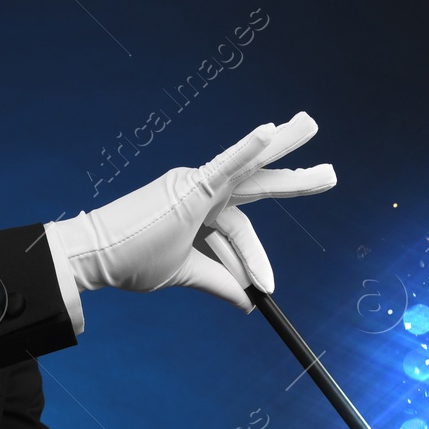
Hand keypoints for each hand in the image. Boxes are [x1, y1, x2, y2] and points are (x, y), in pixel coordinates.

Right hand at [45, 112, 335, 310]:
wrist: (98, 257)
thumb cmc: (132, 261)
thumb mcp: (184, 274)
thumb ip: (217, 282)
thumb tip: (247, 302)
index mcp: (200, 208)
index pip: (240, 231)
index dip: (255, 260)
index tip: (267, 289)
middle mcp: (201, 189)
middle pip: (257, 182)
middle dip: (294, 178)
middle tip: (331, 173)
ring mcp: (195, 183)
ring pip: (249, 165)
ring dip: (283, 146)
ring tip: (311, 126)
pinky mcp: (188, 185)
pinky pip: (224, 164)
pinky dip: (247, 149)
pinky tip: (269, 130)